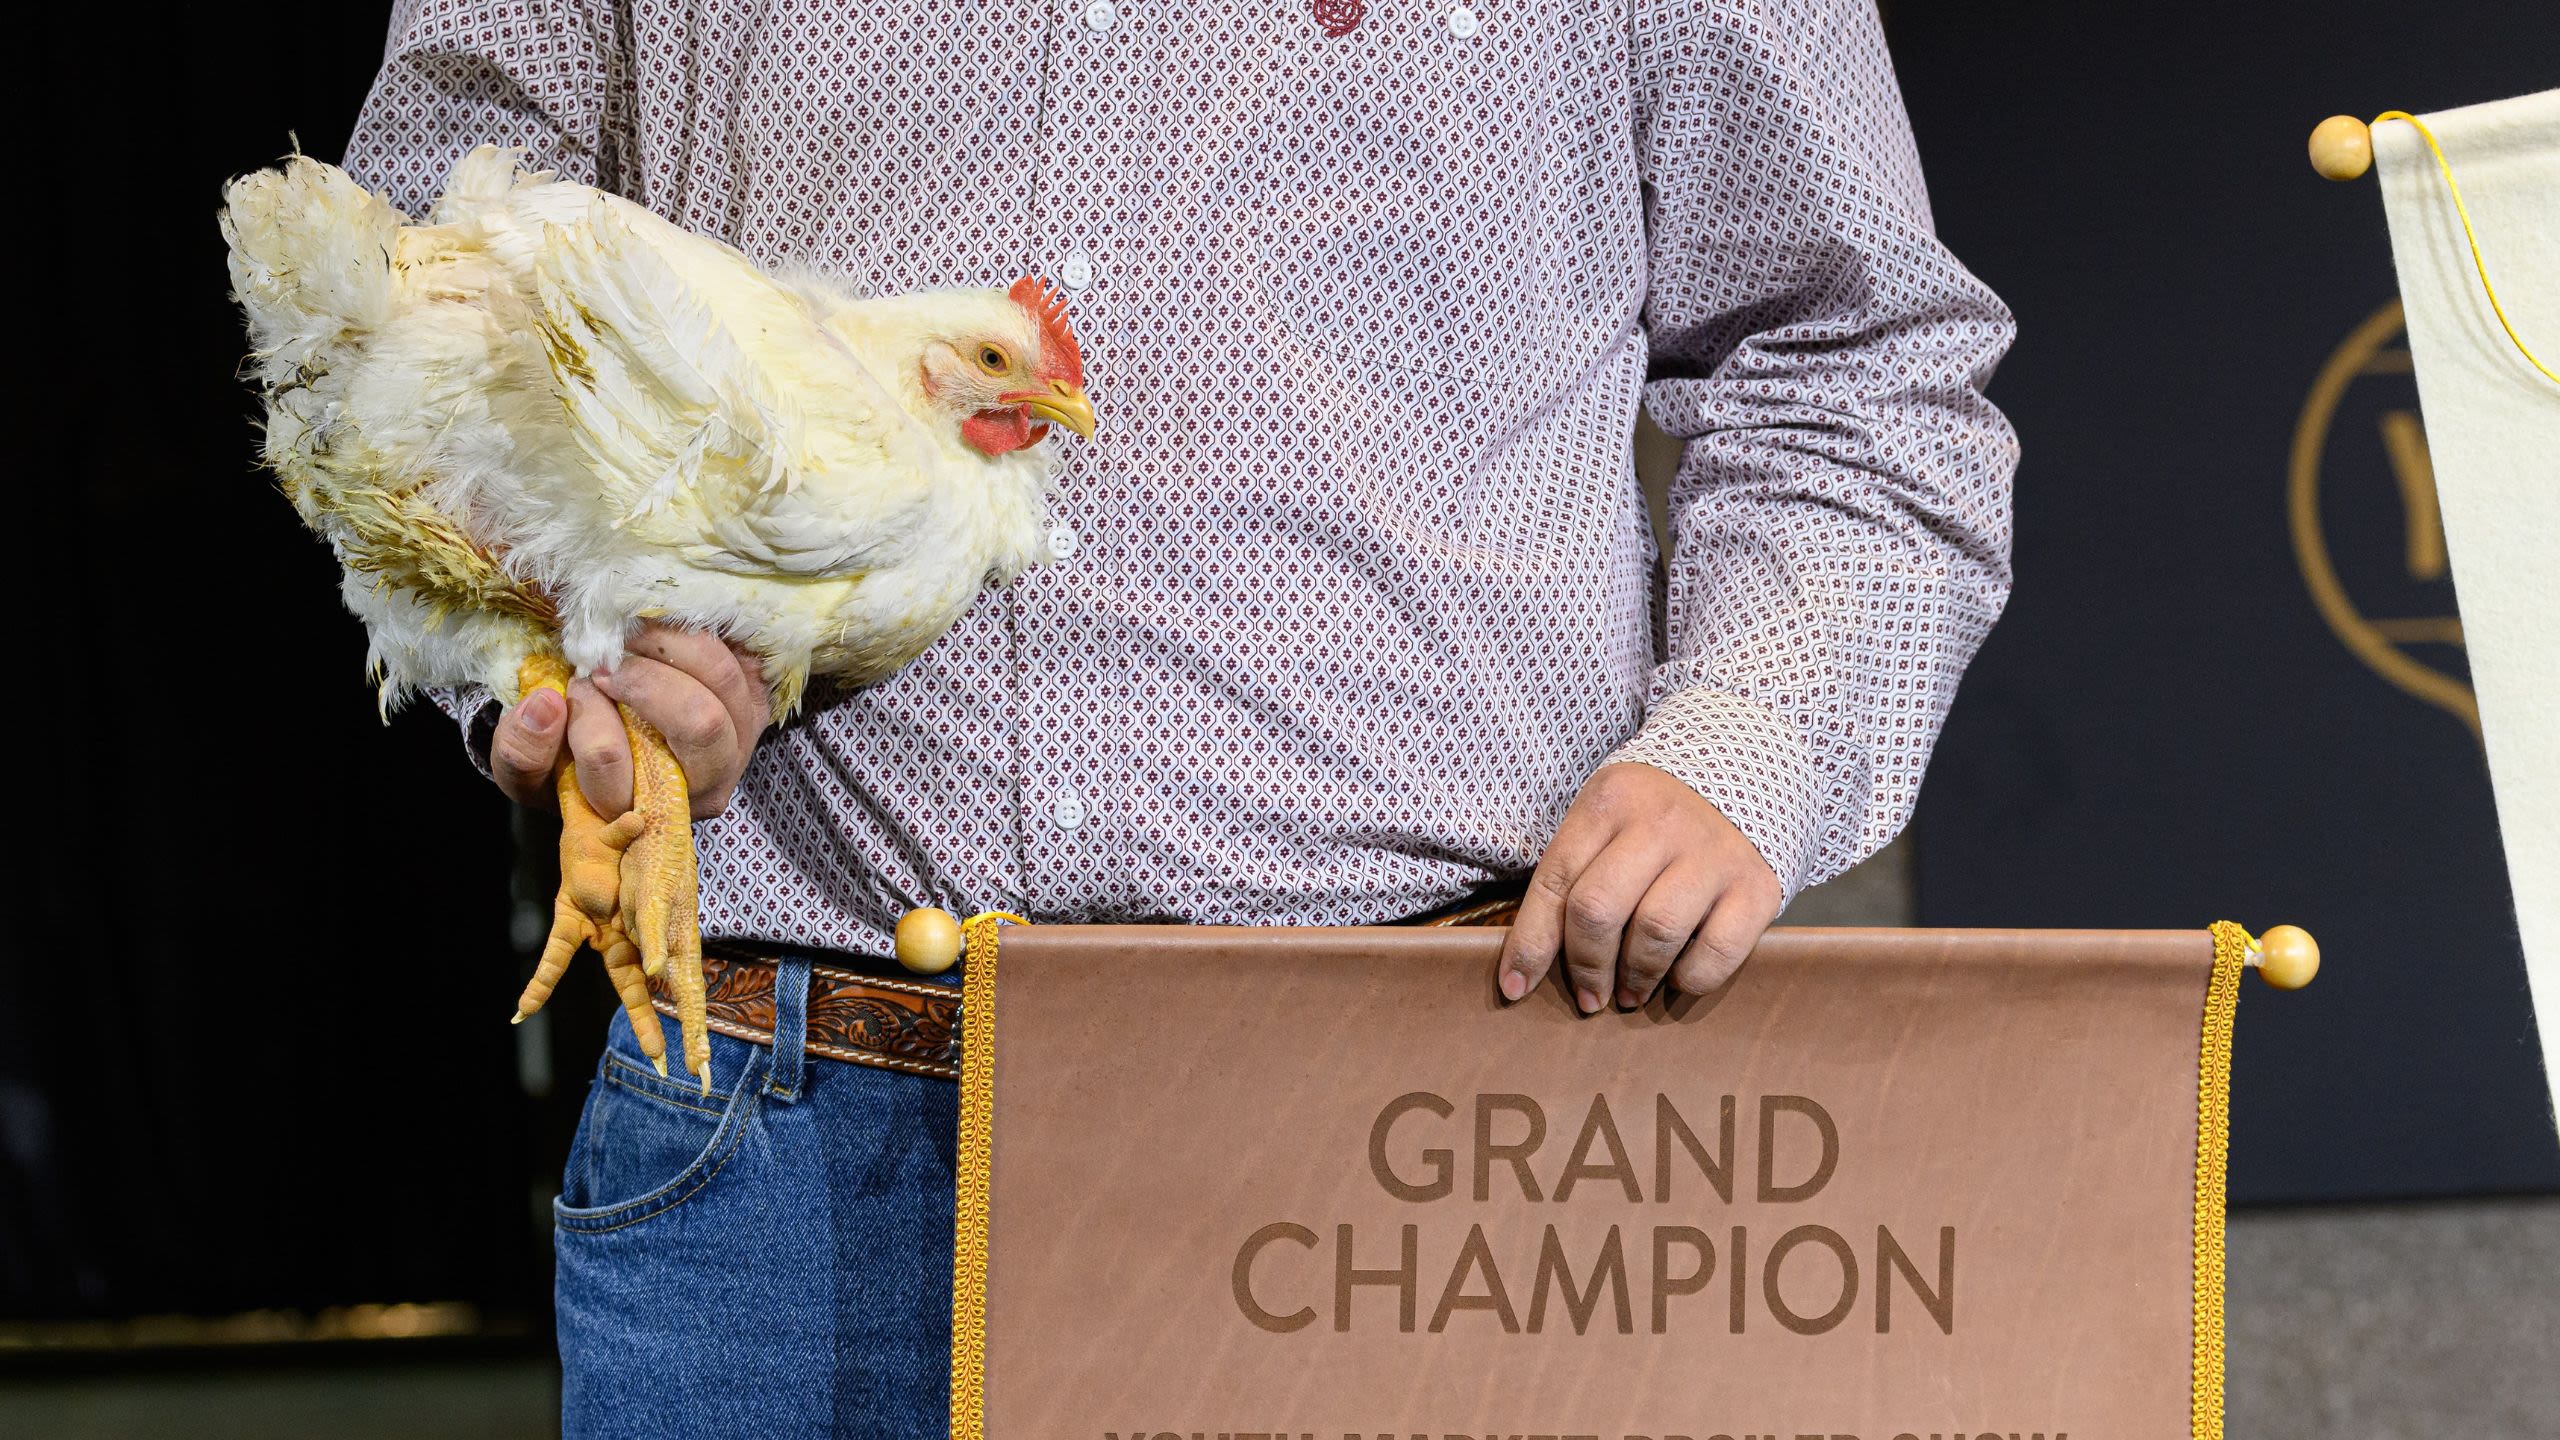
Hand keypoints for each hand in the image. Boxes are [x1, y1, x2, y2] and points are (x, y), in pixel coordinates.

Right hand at [490, 624, 770, 819]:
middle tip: (603, 664)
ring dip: (665, 643)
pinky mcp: (757, 688)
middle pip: (699, 721)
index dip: (592, 726)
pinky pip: (742, 646)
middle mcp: (713, 778)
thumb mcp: (532, 772)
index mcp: (655, 809)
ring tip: (628, 639)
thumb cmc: (575, 759)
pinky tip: (663, 624)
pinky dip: (699, 626)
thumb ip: (521, 751)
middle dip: (640, 680)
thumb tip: (547, 706)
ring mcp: (744, 730)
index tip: (573, 693)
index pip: (628, 766)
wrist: (619, 733)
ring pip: (722, 674)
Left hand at [1496, 762, 1783, 1012]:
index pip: (1556, 882)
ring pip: (1655, 932)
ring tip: (1630, 993)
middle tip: (1590, 997)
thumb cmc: (1656, 814)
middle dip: (1586, 967)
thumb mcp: (1606, 818)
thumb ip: (1574, 872)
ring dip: (1636, 978)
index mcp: (1610, 801)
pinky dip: (1690, 978)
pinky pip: (1715, 952)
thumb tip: (1531, 961)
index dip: (1530, 944)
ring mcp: (1713, 853)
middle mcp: (1661, 822)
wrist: (1748, 771)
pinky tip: (1679, 978)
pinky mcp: (1756, 886)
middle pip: (1599, 910)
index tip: (1515, 988)